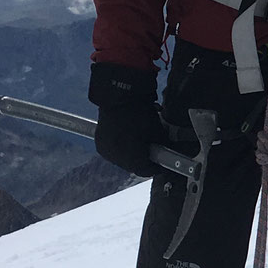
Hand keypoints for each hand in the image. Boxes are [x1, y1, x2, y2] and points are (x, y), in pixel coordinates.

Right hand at [89, 62, 166, 177]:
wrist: (118, 96)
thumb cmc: (140, 113)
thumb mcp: (157, 131)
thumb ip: (162, 146)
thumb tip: (167, 153)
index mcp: (130, 157)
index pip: (146, 171)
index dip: (157, 168)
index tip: (164, 164)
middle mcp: (115, 157)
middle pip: (133, 167)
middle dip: (144, 162)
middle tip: (154, 154)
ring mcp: (106, 150)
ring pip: (123, 160)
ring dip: (132, 156)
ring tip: (141, 146)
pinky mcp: (100, 143)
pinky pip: (114, 152)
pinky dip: (122, 150)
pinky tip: (129, 142)